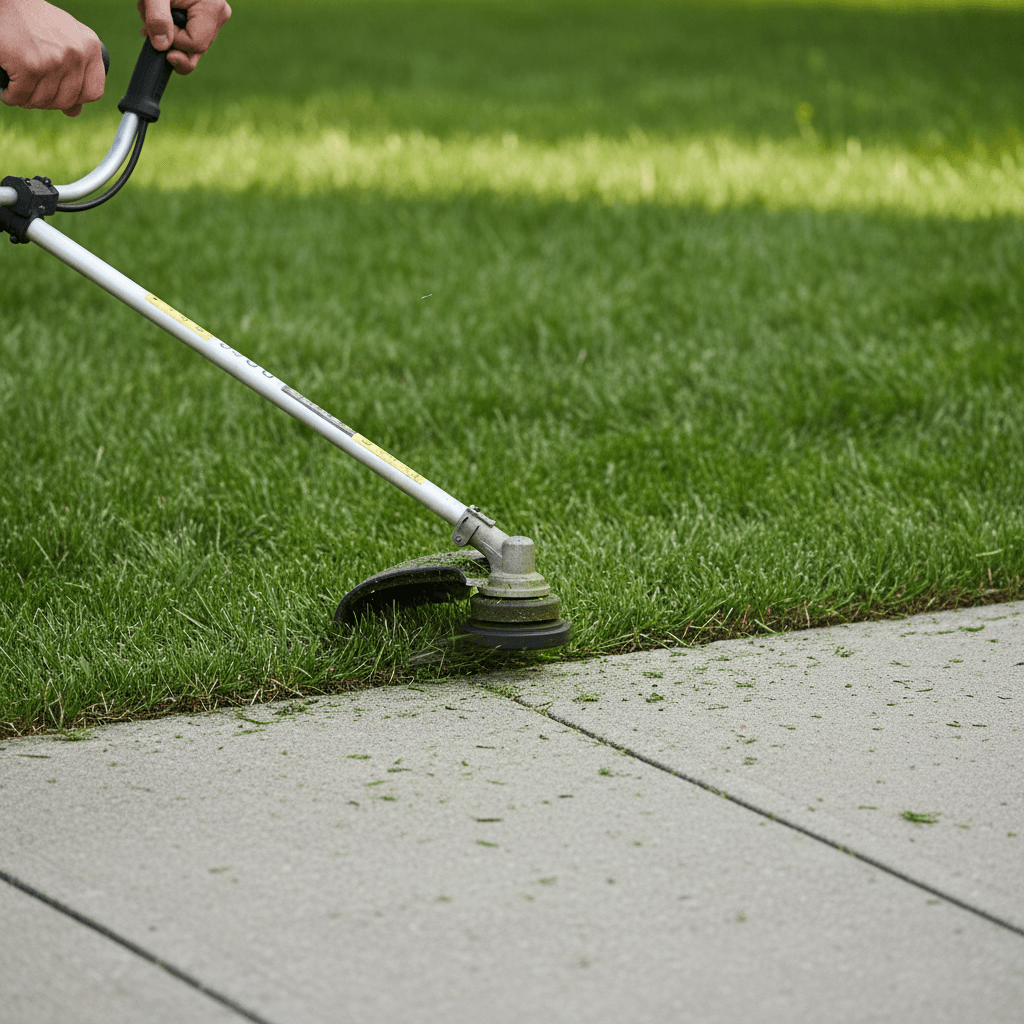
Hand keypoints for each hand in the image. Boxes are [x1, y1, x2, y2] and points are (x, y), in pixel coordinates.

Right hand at [0, 0, 104, 115]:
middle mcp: (76, 54)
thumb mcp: (64, 38)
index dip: (76, 99)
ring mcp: (54, 61)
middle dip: (47, 101)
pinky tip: (7, 90)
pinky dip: (11, 96)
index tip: (61, 94)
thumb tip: (75, 110)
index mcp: (89, 46)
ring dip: (28, 99)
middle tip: (32, 91)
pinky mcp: (29, 66)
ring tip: (19, 89)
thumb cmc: (31, 18)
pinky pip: (21, 96)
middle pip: (67, 100)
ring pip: (43, 100)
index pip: (93, 91)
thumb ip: (76, 70)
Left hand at [137, 0, 230, 74]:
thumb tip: (162, 47)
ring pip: (189, 45)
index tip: (153, 26)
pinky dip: (171, 29)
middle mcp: (219, 16)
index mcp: (212, 10)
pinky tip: (158, 13)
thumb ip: (157, 18)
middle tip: (147, 27)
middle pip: (194, 50)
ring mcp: (214, 19)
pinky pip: (189, 36)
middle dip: (168, 41)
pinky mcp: (206, 19)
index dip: (171, 41)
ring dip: (166, 34)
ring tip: (150, 11)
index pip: (194, 45)